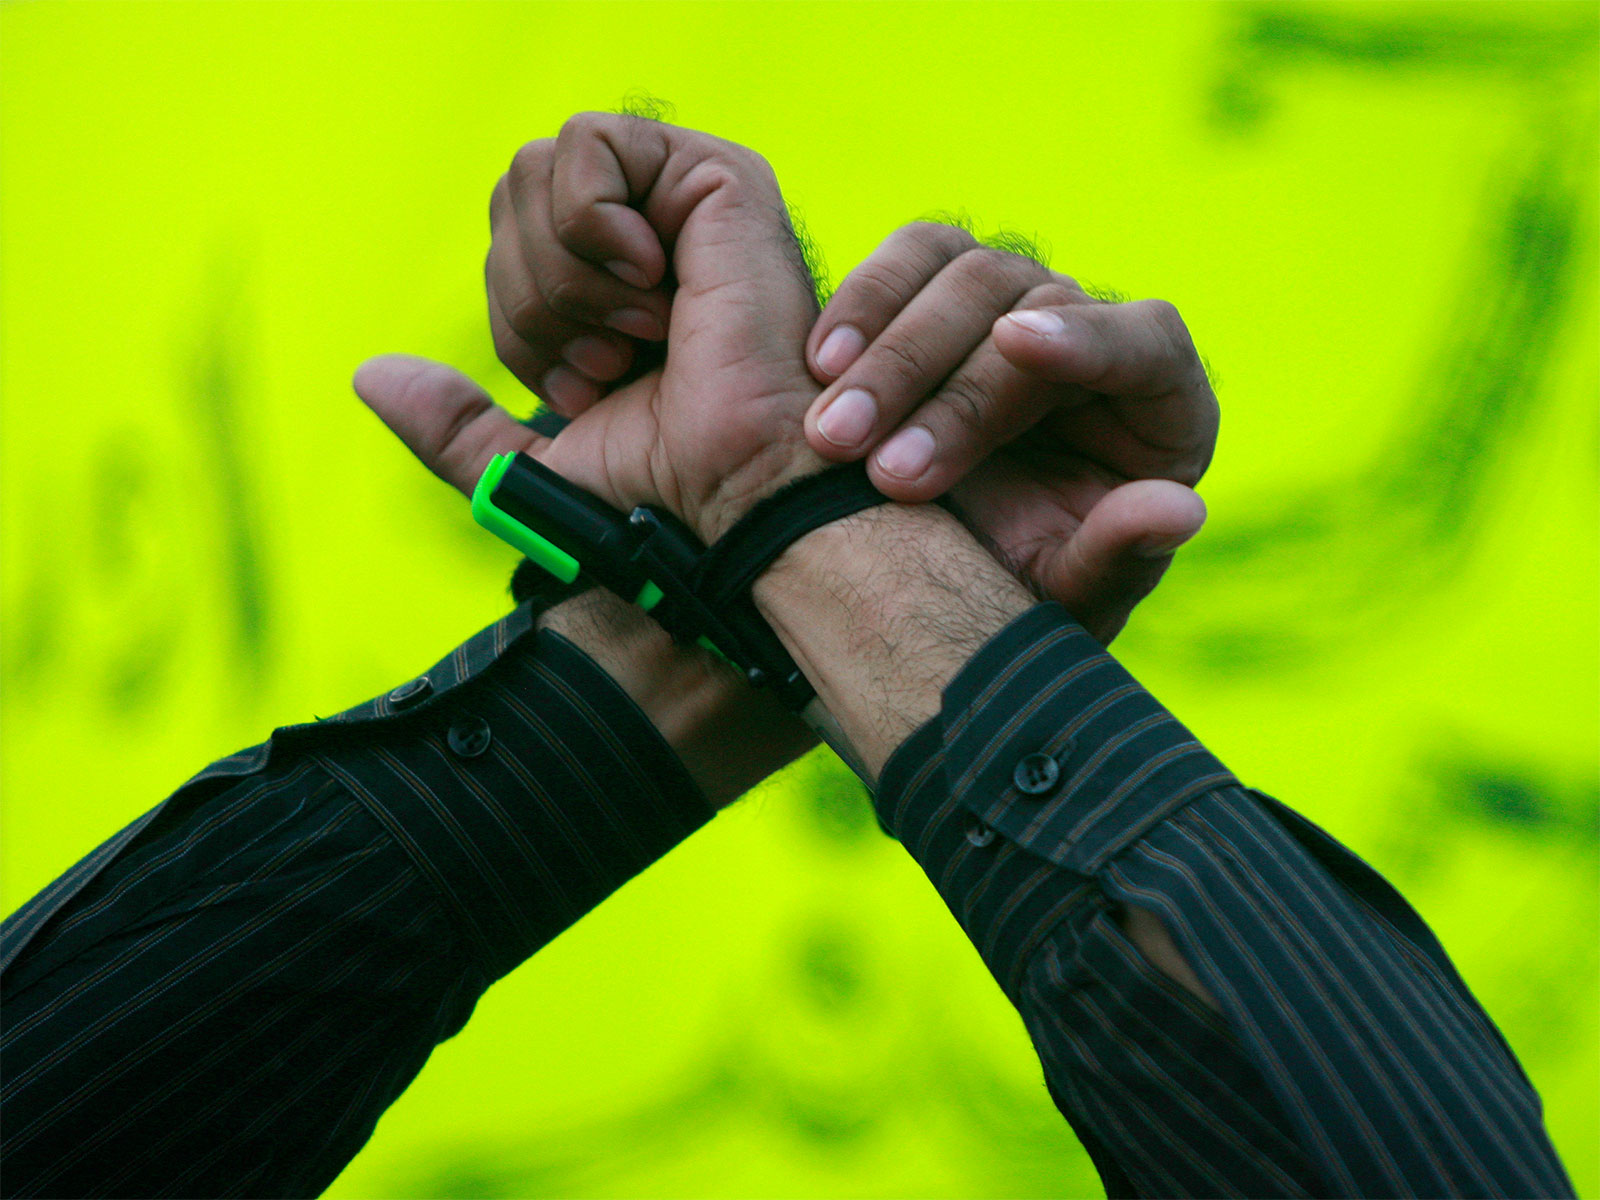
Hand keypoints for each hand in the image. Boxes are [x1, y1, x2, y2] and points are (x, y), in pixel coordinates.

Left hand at [478, 113, 825, 541]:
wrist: (734, 491)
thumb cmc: (662, 488)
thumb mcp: (531, 464)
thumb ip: (456, 426)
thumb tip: (369, 375)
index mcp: (610, 287)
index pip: (505, 247)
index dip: (518, 322)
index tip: (589, 388)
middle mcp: (645, 234)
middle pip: (508, 200)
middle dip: (533, 301)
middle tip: (611, 363)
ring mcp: (680, 200)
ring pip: (533, 172)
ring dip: (564, 276)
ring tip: (640, 330)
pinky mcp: (714, 174)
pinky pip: (586, 144)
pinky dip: (592, 226)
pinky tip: (656, 283)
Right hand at [800, 223, 1218, 640]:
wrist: (937, 577)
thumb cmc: (1022, 591)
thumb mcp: (1068, 599)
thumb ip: (1117, 558)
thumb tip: (1180, 512)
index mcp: (1158, 407)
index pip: (1146, 342)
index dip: (1087, 336)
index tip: (1015, 342)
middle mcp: (1092, 338)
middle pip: (1027, 304)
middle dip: (943, 387)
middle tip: (880, 473)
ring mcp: (1013, 305)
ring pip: (961, 270)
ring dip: (888, 352)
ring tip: (830, 434)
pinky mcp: (942, 290)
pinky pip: (910, 258)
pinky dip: (860, 306)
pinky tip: (818, 370)